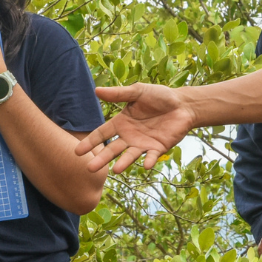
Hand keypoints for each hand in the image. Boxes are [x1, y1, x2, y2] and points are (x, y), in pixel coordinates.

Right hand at [76, 84, 196, 172]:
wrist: (183, 104)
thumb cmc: (160, 96)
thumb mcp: (138, 92)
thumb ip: (119, 94)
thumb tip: (97, 90)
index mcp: (121, 123)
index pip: (102, 134)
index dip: (91, 142)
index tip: (78, 151)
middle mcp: (129, 136)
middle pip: (112, 149)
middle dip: (102, 158)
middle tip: (90, 168)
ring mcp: (143, 144)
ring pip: (129, 155)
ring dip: (123, 163)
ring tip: (115, 170)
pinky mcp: (158, 148)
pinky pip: (151, 156)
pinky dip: (148, 161)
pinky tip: (145, 165)